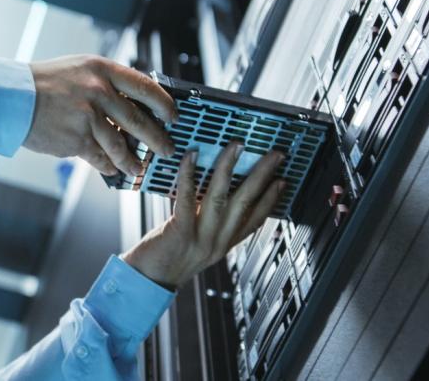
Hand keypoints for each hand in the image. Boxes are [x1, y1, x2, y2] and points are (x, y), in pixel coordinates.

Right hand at [24, 55, 177, 175]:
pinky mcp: (77, 139)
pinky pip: (100, 158)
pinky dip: (108, 166)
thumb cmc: (44, 83)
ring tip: (138, 168)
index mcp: (103, 70)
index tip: (173, 116)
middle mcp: (99, 91)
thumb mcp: (80, 70)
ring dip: (132, 160)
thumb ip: (107, 83)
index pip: (145, 86)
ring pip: (121, 145)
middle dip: (157, 139)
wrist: (11, 97)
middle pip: (139, 120)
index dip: (164, 104)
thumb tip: (134, 103)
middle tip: (167, 149)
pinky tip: (112, 170)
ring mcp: (88, 116)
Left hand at [121, 143, 285, 288]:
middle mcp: (217, 242)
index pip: (255, 220)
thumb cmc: (167, 259)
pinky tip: (192, 156)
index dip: (271, 199)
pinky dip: (190, 175)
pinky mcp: (180, 233)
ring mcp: (201, 238)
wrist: (146, 283)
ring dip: (229, 168)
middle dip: (262, 176)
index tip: (282, 180)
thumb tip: (216, 191)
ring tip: (237, 147)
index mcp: (224, 244)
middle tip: (274, 155)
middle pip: (245, 203)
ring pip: (221, 198)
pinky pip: (188, 199)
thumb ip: (210, 223)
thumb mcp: (199, 245)